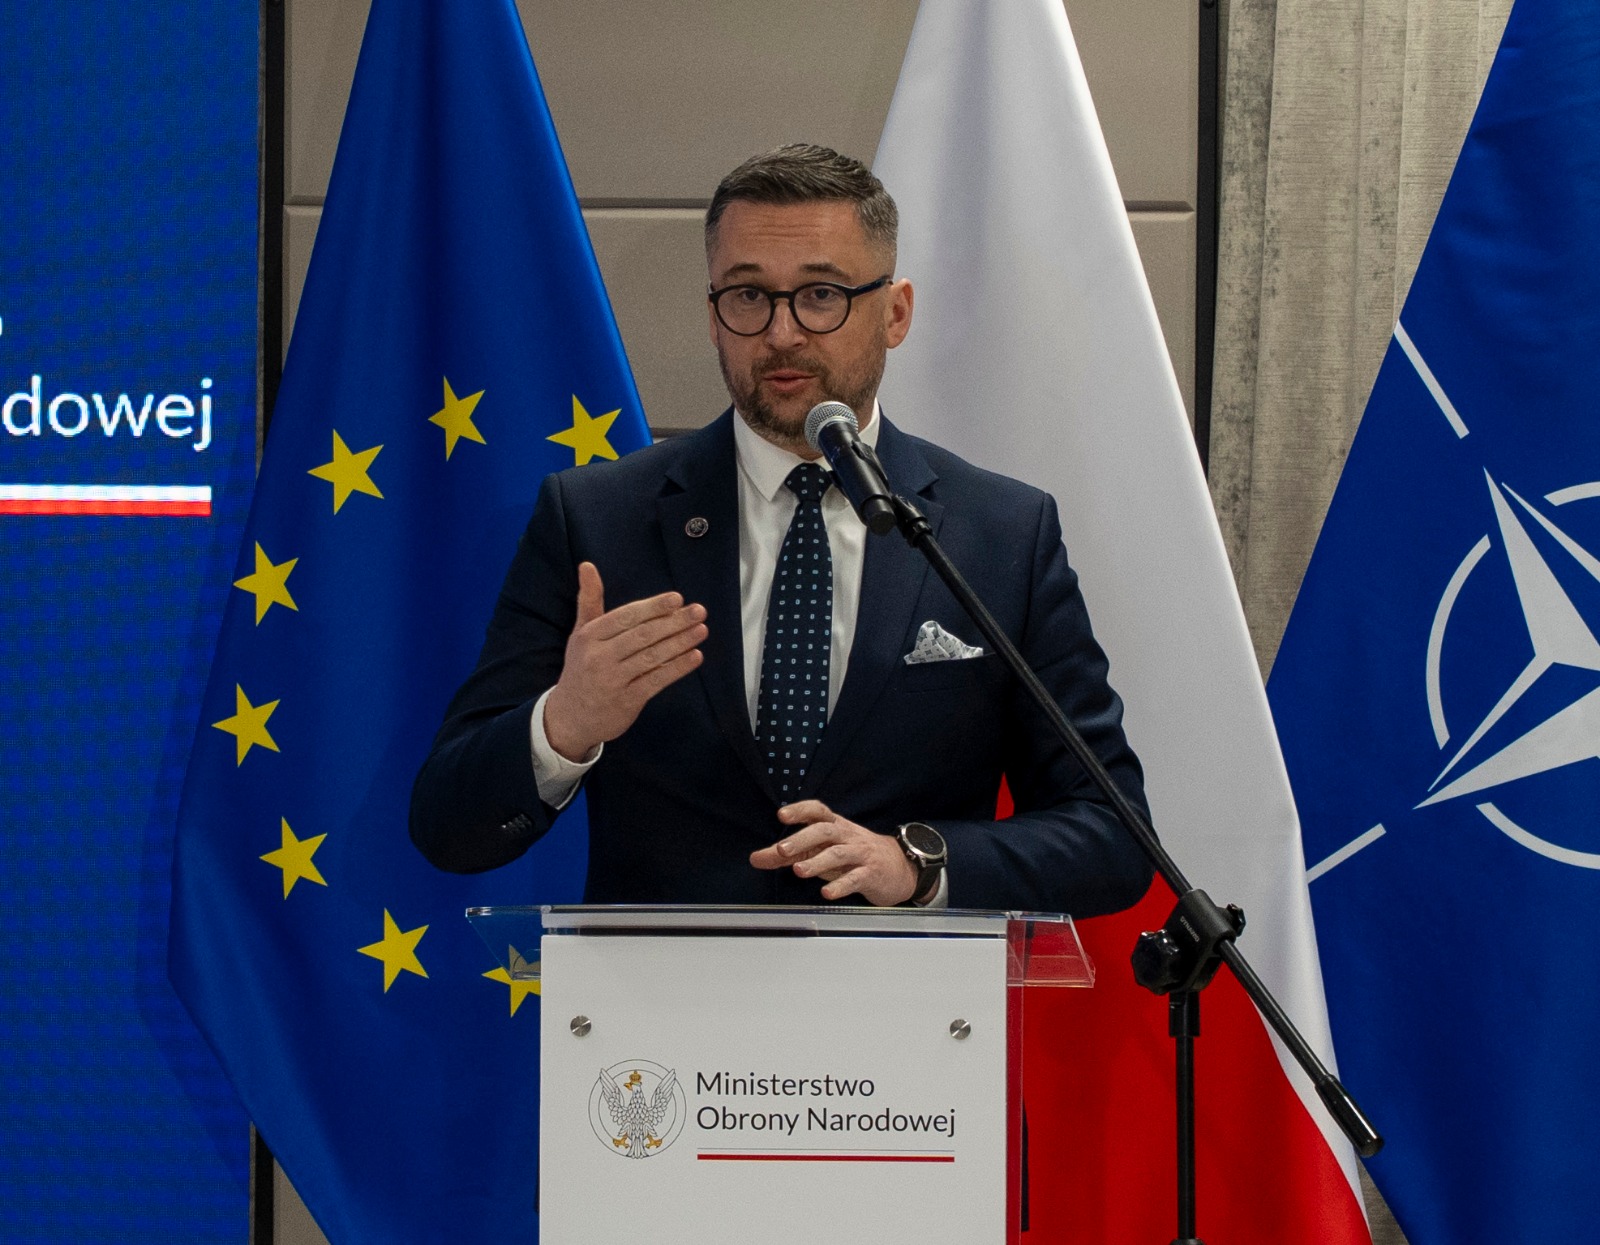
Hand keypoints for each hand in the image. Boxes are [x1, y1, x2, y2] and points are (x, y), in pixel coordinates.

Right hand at [543, 561, 706, 760]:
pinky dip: (677, 668)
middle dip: (674, 622)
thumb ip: (589, 600)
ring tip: (701, 630)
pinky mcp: (627, 701)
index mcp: (590, 636)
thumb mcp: (581, 633)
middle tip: (698, 611)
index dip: (653, 607)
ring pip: (652, 657)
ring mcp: (613, 680)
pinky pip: (657, 680)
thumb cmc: (582, 667)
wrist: (570, 716)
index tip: (677, 599)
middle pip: (642, 636)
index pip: (626, 617)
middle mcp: (599, 657)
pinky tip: (695, 656)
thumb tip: (587, 565)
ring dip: (680, 643)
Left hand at [749, 800, 917, 906]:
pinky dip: (840, 886)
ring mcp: (860, 854)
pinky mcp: (871, 875)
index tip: (782, 815)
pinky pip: (856, 878)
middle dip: (802, 839)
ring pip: (839, 854)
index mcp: (834, 827)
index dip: (800, 810)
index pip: (817, 811)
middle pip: (824, 831)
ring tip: (799, 872)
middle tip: (782, 850)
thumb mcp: (822, 851)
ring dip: (817, 863)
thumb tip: (756, 858)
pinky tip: (827, 894)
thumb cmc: (853, 856)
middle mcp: (847, 837)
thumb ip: (789, 855)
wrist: (899, 867)